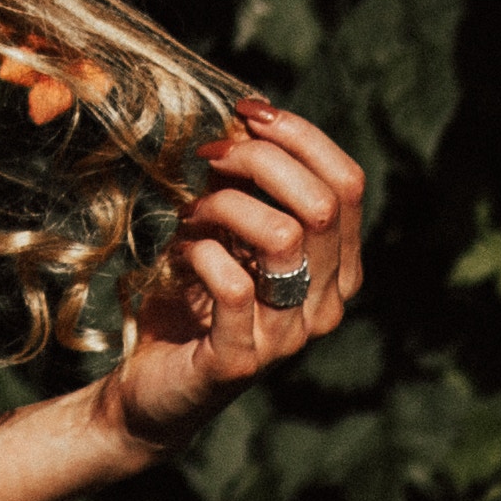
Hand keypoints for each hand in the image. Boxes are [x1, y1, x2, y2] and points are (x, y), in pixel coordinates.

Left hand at [94, 97, 369, 456]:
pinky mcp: (242, 359)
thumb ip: (245, 185)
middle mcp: (326, 304)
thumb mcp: (225, 230)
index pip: (348, 184)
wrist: (152, 388)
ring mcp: (289, 337)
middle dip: (259, 161)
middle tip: (208, 159)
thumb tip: (247, 121)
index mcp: (336, 268)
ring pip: (283, 236)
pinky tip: (179, 255)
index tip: (247, 113)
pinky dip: (198, 252)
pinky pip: (233, 284)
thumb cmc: (191, 301)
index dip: (301, 135)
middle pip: (322, 203)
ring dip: (225, 207)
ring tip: (192, 214)